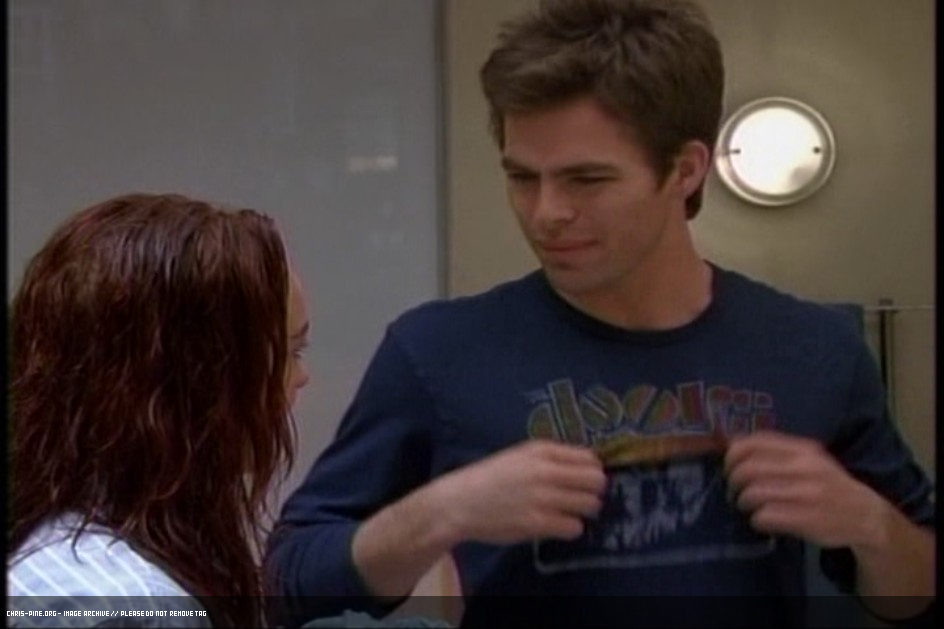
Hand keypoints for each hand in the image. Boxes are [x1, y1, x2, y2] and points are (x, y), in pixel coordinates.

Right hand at [435, 439, 606, 544]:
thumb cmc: (490, 477)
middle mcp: (545, 471)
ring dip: (584, 511)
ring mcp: (543, 498)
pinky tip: (558, 525)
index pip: (589, 458)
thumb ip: (551, 457)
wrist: (460, 502)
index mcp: (541, 451)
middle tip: (582, 498)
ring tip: (569, 512)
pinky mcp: (537, 523)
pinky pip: (574, 527)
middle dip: (594, 491)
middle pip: (596, 481)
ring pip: (590, 505)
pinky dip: (570, 528)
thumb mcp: (520, 455)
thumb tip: (588, 465)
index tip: (586, 479)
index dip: (592, 470)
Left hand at [724, 430, 885, 547]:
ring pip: (752, 494)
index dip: (731, 456)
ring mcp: (806, 494)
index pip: (752, 443)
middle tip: (733, 491)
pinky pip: (764, 516)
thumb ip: (776, 452)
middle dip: (732, 482)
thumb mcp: (808, 459)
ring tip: (747, 506)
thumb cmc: (827, 484)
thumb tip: (732, 446)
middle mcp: (804, 467)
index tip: (729, 467)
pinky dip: (756, 520)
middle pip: (747, 469)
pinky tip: (763, 521)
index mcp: (801, 448)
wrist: (865, 515)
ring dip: (742, 502)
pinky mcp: (807, 519)